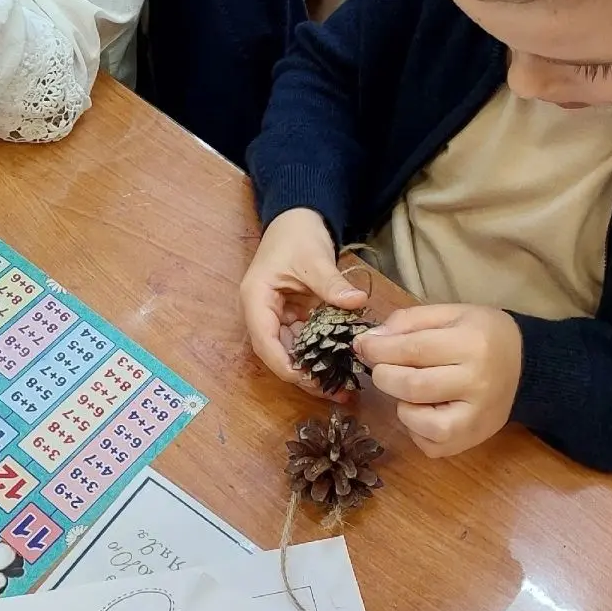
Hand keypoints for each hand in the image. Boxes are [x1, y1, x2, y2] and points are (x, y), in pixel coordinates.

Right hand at [239, 209, 368, 395]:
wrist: (297, 218)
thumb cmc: (296, 234)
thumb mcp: (314, 257)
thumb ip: (331, 283)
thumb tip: (356, 302)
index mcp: (255, 300)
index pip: (265, 343)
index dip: (286, 366)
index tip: (312, 380)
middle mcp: (262, 314)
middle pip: (278, 354)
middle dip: (305, 376)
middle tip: (336, 392)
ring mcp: (278, 317)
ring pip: (293, 352)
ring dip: (315, 369)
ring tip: (344, 387)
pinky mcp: (293, 317)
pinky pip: (306, 341)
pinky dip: (323, 354)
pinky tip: (344, 366)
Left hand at [355, 304, 521, 458]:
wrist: (524, 366)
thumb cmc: (483, 334)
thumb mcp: (450, 314)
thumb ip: (409, 322)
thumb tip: (369, 341)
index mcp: (472, 344)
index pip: (414, 349)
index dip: (380, 349)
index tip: (362, 346)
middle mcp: (477, 383)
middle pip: (413, 386)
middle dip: (384, 376)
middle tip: (381, 367)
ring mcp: (476, 418)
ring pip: (419, 422)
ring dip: (401, 405)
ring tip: (408, 389)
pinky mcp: (472, 441)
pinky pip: (430, 445)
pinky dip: (415, 429)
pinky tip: (423, 409)